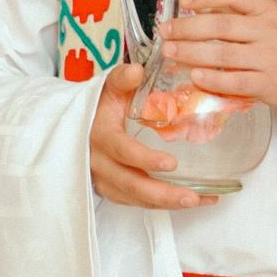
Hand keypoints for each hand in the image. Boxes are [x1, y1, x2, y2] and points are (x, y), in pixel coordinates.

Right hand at [89, 62, 217, 210]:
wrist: (77, 127)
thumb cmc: (99, 106)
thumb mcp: (107, 89)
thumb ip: (121, 79)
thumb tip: (136, 71)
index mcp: (99, 136)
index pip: (122, 151)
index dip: (145, 159)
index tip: (171, 163)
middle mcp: (99, 163)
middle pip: (131, 184)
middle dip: (162, 194)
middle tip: (192, 196)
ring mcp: (105, 180)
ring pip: (135, 199)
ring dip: (167, 204)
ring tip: (199, 200)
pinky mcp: (113, 191)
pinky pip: (138, 203)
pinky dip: (164, 205)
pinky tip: (194, 200)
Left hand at [158, 0, 276, 113]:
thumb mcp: (271, 19)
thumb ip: (240, 15)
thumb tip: (197, 11)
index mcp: (268, 10)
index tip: (184, 1)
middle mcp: (269, 31)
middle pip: (222, 25)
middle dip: (188, 28)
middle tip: (165, 31)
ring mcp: (269, 58)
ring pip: (224, 54)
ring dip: (192, 53)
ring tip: (170, 52)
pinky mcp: (268, 84)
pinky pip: (235, 82)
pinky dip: (212, 79)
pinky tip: (194, 76)